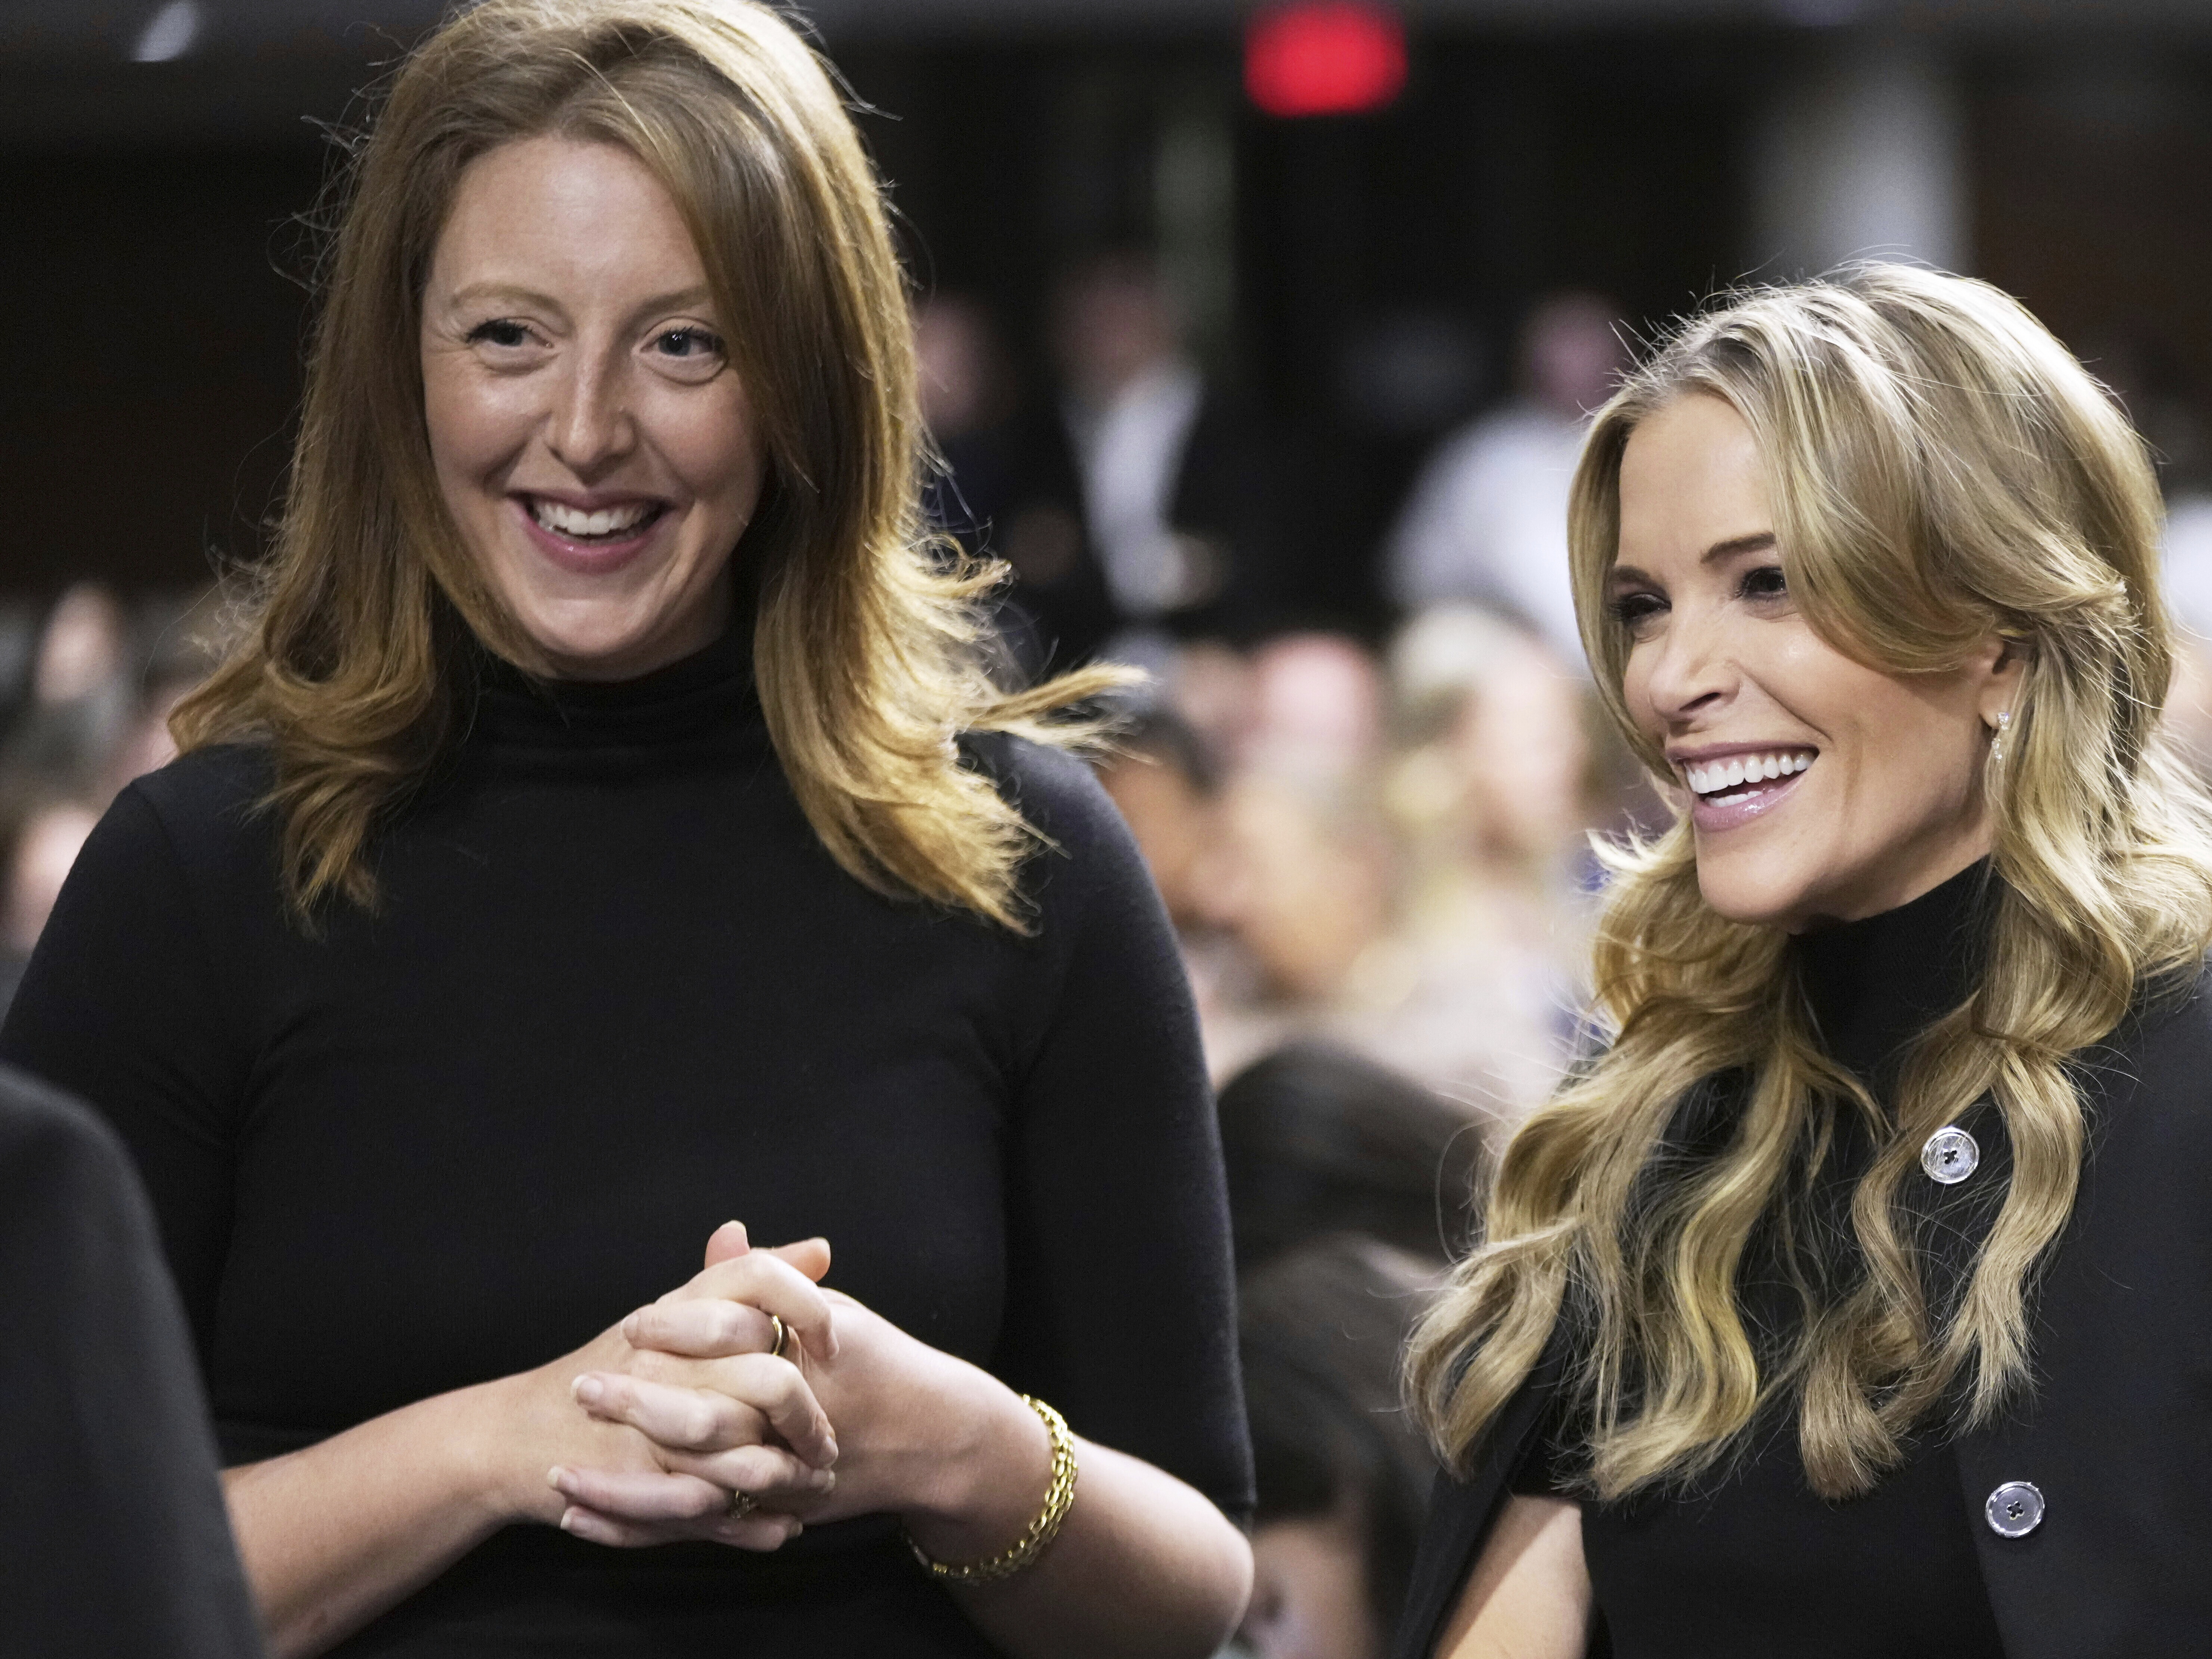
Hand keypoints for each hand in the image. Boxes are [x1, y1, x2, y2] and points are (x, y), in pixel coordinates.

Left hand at [561, 1225, 1053, 1563]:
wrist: (933, 1437)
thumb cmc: (876, 1363)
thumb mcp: (826, 1312)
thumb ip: (769, 1279)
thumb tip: (724, 1234)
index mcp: (802, 1360)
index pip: (731, 1338)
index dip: (678, 1329)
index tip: (632, 1324)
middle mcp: (789, 1422)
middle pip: (703, 1418)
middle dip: (636, 1405)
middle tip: (580, 1390)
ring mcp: (781, 1474)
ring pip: (692, 1488)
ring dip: (621, 1487)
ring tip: (559, 1474)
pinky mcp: (769, 1511)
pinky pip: (695, 1528)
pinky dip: (636, 1527)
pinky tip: (585, 1517)